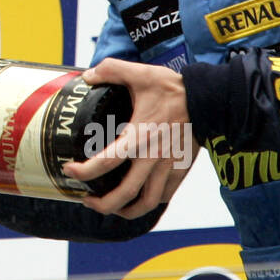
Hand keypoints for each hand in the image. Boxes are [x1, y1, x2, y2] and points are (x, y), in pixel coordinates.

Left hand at [63, 58, 198, 219]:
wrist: (209, 99)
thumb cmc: (174, 89)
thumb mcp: (140, 73)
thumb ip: (111, 69)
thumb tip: (88, 76)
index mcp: (139, 136)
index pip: (107, 161)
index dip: (84, 171)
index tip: (69, 170)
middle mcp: (153, 157)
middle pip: (126, 193)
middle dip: (102, 204)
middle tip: (86, 199)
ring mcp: (169, 167)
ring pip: (146, 203)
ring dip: (124, 210)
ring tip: (108, 207)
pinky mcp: (180, 171)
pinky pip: (163, 197)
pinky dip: (147, 204)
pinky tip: (134, 200)